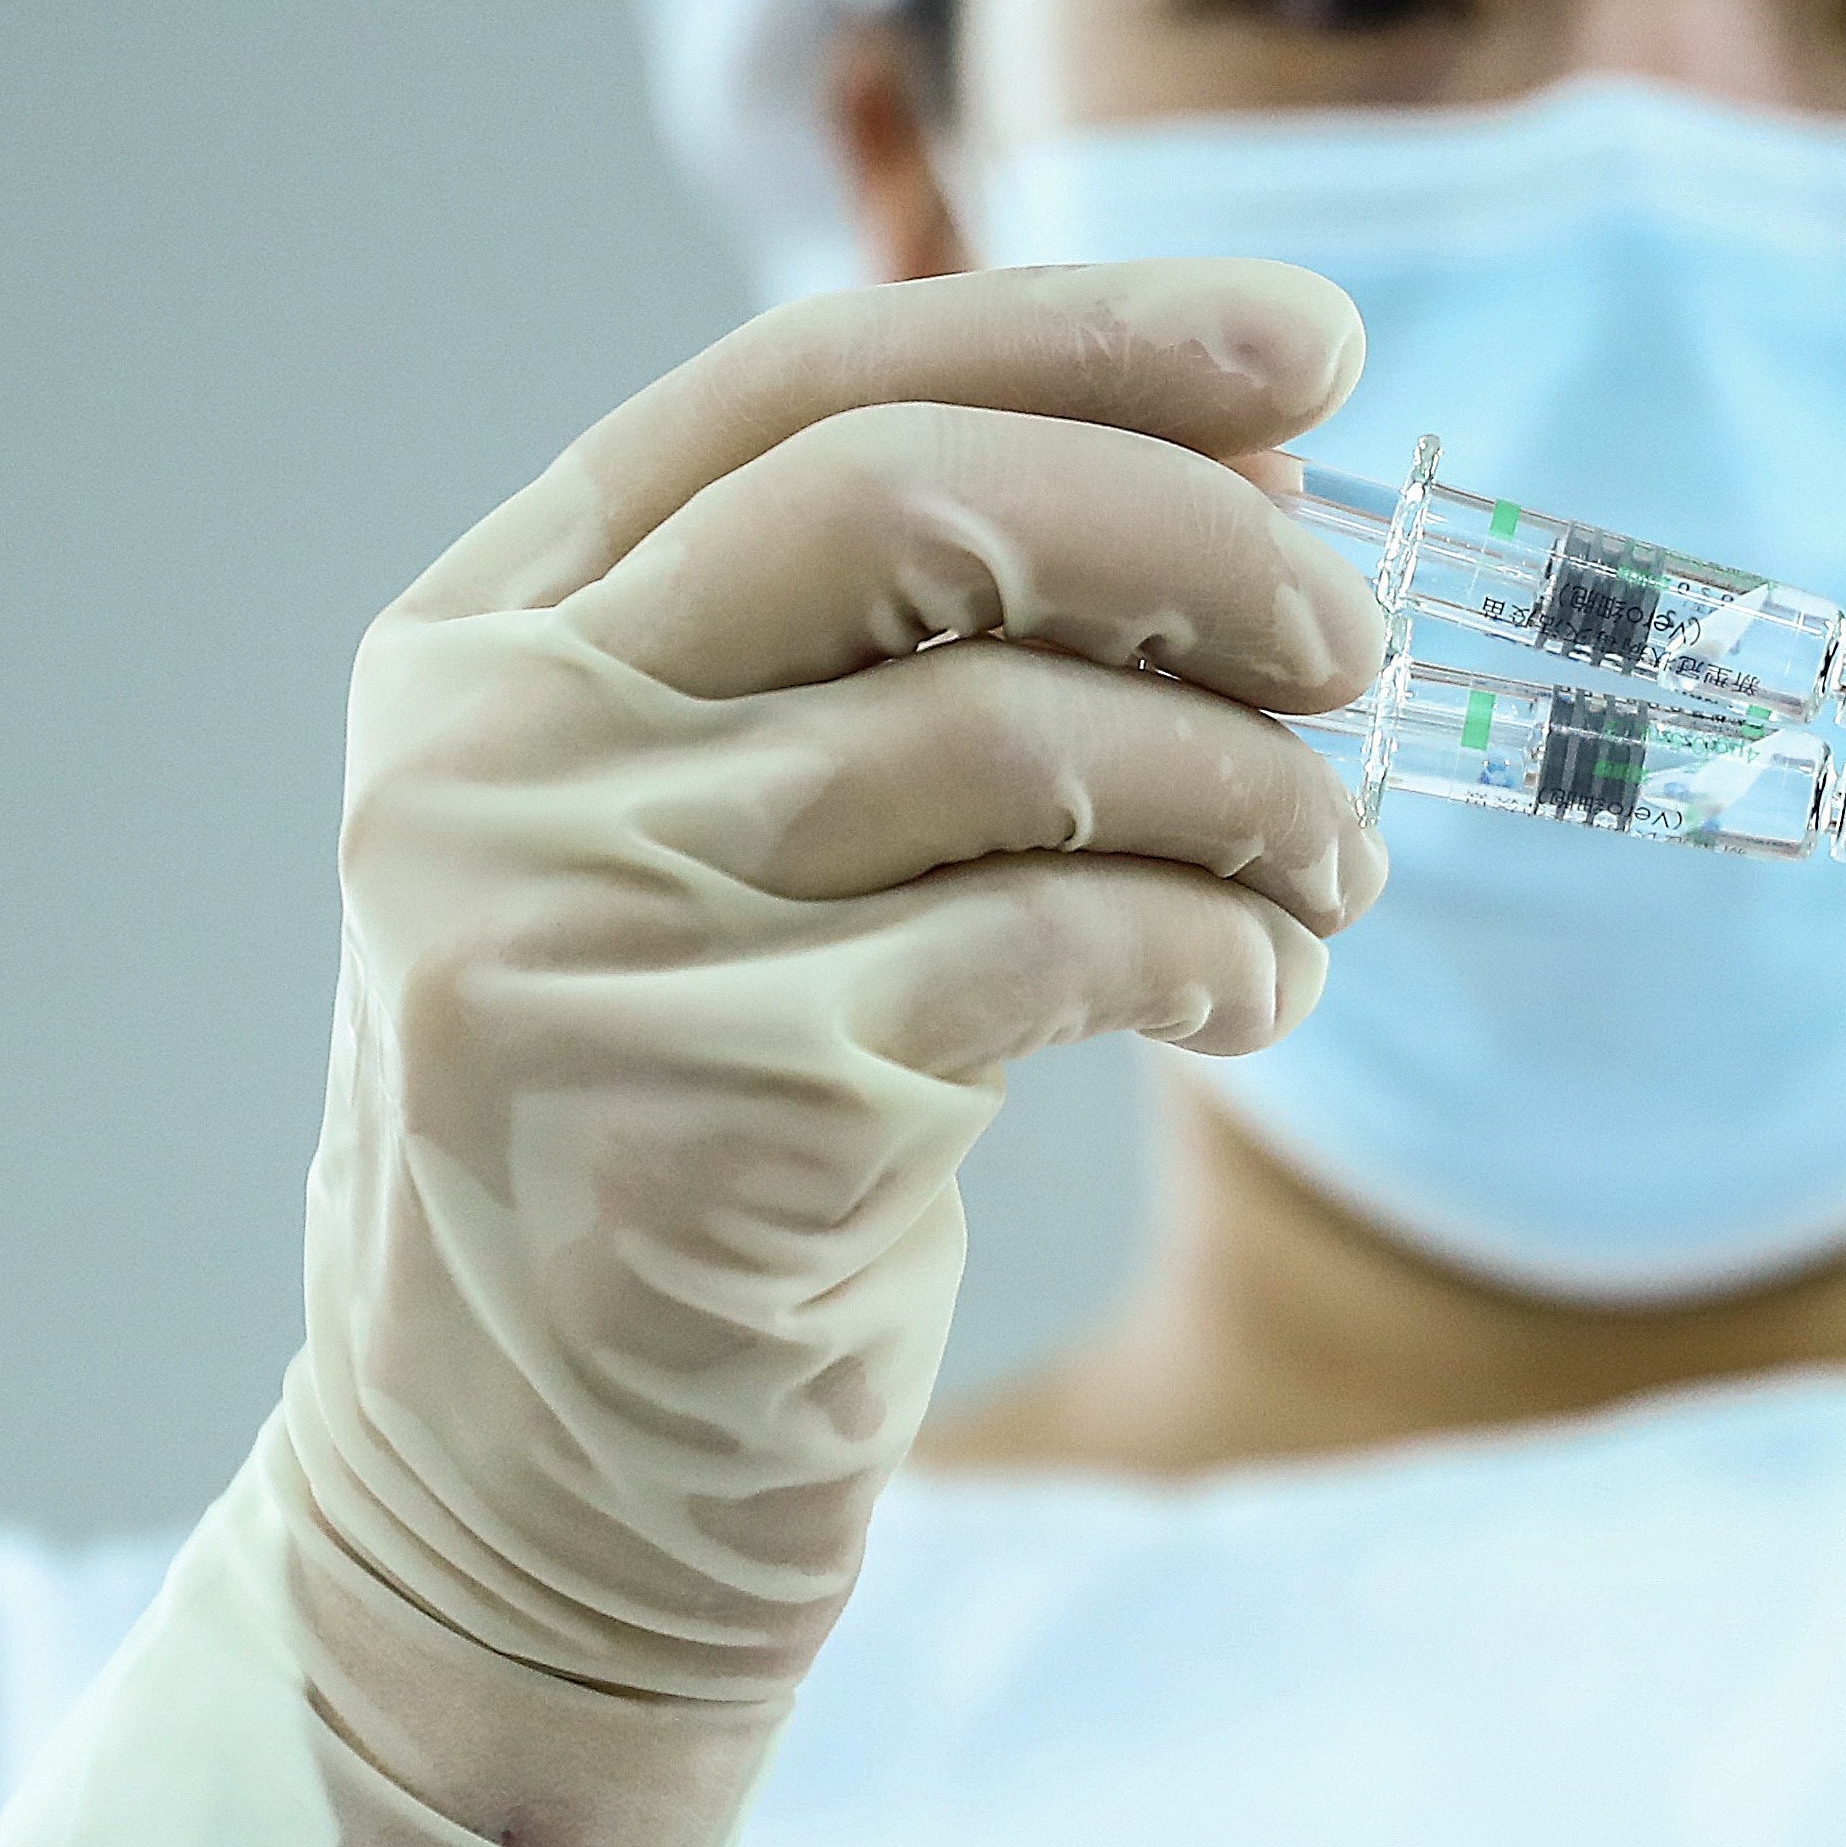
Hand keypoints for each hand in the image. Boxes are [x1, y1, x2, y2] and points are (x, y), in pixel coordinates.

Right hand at [273, 259, 1388, 1846]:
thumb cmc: (689, 1132)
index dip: (1082, 333)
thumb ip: (915, 652)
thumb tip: (1259, 468)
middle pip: (907, 505)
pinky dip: (1214, 941)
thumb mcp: (740, 849)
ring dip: (1247, 781)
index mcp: (485, 634)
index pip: (803, 381)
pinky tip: (1260, 986)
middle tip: (1361, 636)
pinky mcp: (699, 1113)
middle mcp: (487, 753)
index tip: (1308, 343)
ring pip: (1009, 734)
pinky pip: (1049, 945)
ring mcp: (564, 930)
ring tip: (1336, 859)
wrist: (523, 1513)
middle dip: (1192, 539)